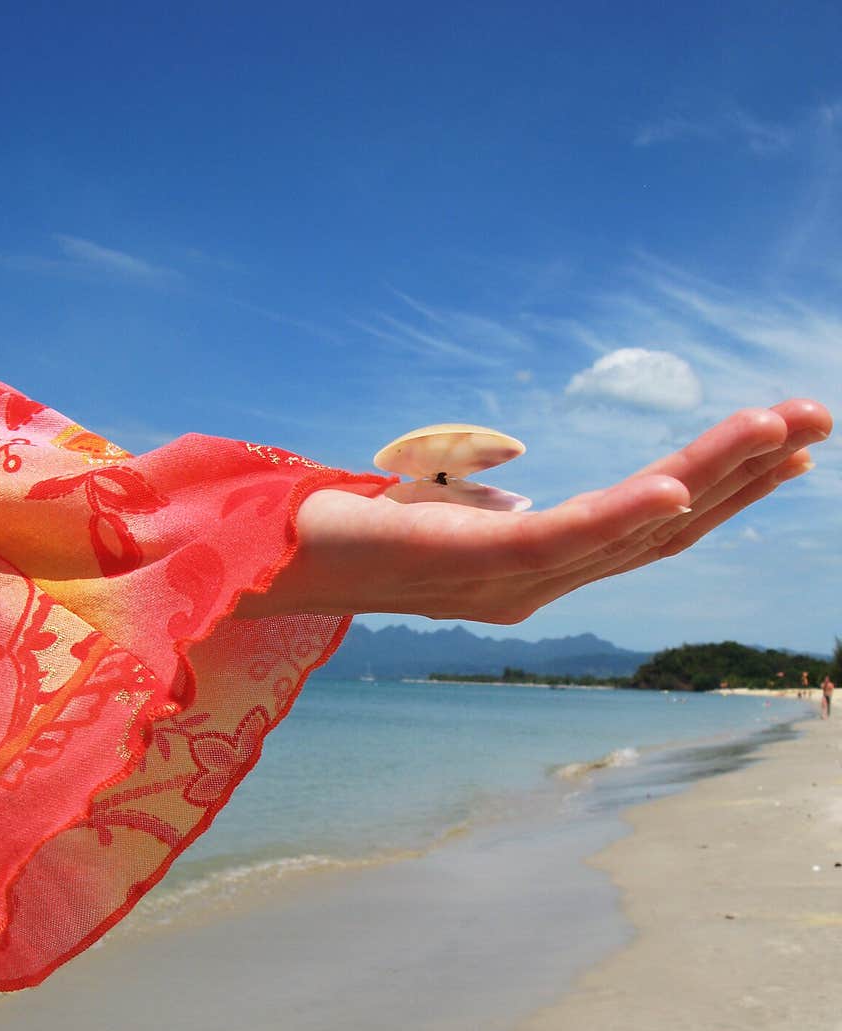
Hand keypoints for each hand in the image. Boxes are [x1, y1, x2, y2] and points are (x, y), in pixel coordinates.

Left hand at [237, 399, 831, 624]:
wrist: (268, 558)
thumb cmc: (352, 530)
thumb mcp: (442, 516)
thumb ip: (491, 512)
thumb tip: (515, 494)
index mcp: (539, 569)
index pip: (650, 530)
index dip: (723, 493)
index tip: (782, 450)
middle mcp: (541, 583)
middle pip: (664, 529)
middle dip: (745, 477)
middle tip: (817, 422)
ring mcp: (513, 579)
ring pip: (635, 526)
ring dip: (714, 475)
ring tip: (784, 428)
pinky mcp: (475, 563)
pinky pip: (568, 538)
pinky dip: (627, 513)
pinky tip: (680, 481)